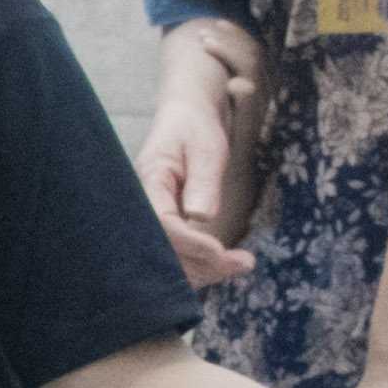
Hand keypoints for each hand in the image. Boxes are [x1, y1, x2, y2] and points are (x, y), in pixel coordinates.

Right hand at [139, 57, 260, 289]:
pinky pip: (178, 255)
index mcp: (148, 183)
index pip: (162, 225)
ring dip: (206, 270)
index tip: (222, 251)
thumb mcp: (206, 148)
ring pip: (171, 260)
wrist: (185, 117)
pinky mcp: (165, 226)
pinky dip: (203, 265)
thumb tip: (201, 218)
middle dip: (203, 264)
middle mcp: (143, 206)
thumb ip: (203, 182)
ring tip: (243, 264)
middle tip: (244, 263)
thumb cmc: (195, 127)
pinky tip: (229, 263)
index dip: (191, 243)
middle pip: (164, 251)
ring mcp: (152, 219)